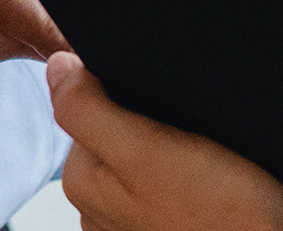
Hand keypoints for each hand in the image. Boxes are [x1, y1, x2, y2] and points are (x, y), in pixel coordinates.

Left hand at [46, 51, 282, 230]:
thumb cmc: (224, 217)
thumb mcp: (146, 151)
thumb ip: (89, 109)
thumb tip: (57, 67)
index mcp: (83, 182)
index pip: (88, 108)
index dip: (126, 91)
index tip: (164, 105)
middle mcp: (98, 209)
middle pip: (117, 133)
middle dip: (152, 122)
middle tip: (195, 137)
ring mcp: (133, 224)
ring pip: (149, 158)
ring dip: (176, 147)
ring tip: (209, 161)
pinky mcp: (170, 227)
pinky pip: (173, 185)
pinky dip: (192, 175)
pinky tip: (215, 182)